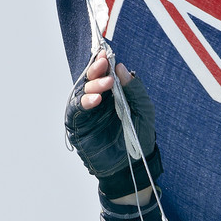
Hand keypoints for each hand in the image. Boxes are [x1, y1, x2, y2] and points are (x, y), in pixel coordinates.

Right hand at [66, 51, 161, 198]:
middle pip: (90, 79)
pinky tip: (95, 100)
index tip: (106, 54)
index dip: (103, 63)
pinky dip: (84, 102)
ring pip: (81, 92)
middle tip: (104, 64)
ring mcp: (86, 113)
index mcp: (112, 94)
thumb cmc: (139, 136)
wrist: (133, 166)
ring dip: (92, 85)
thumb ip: (135, 90)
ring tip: (106, 85)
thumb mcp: (144, 110)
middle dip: (96, 70)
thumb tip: (122, 68)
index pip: (103, 74)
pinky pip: (76, 111)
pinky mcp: (78, 126)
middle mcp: (97, 100)